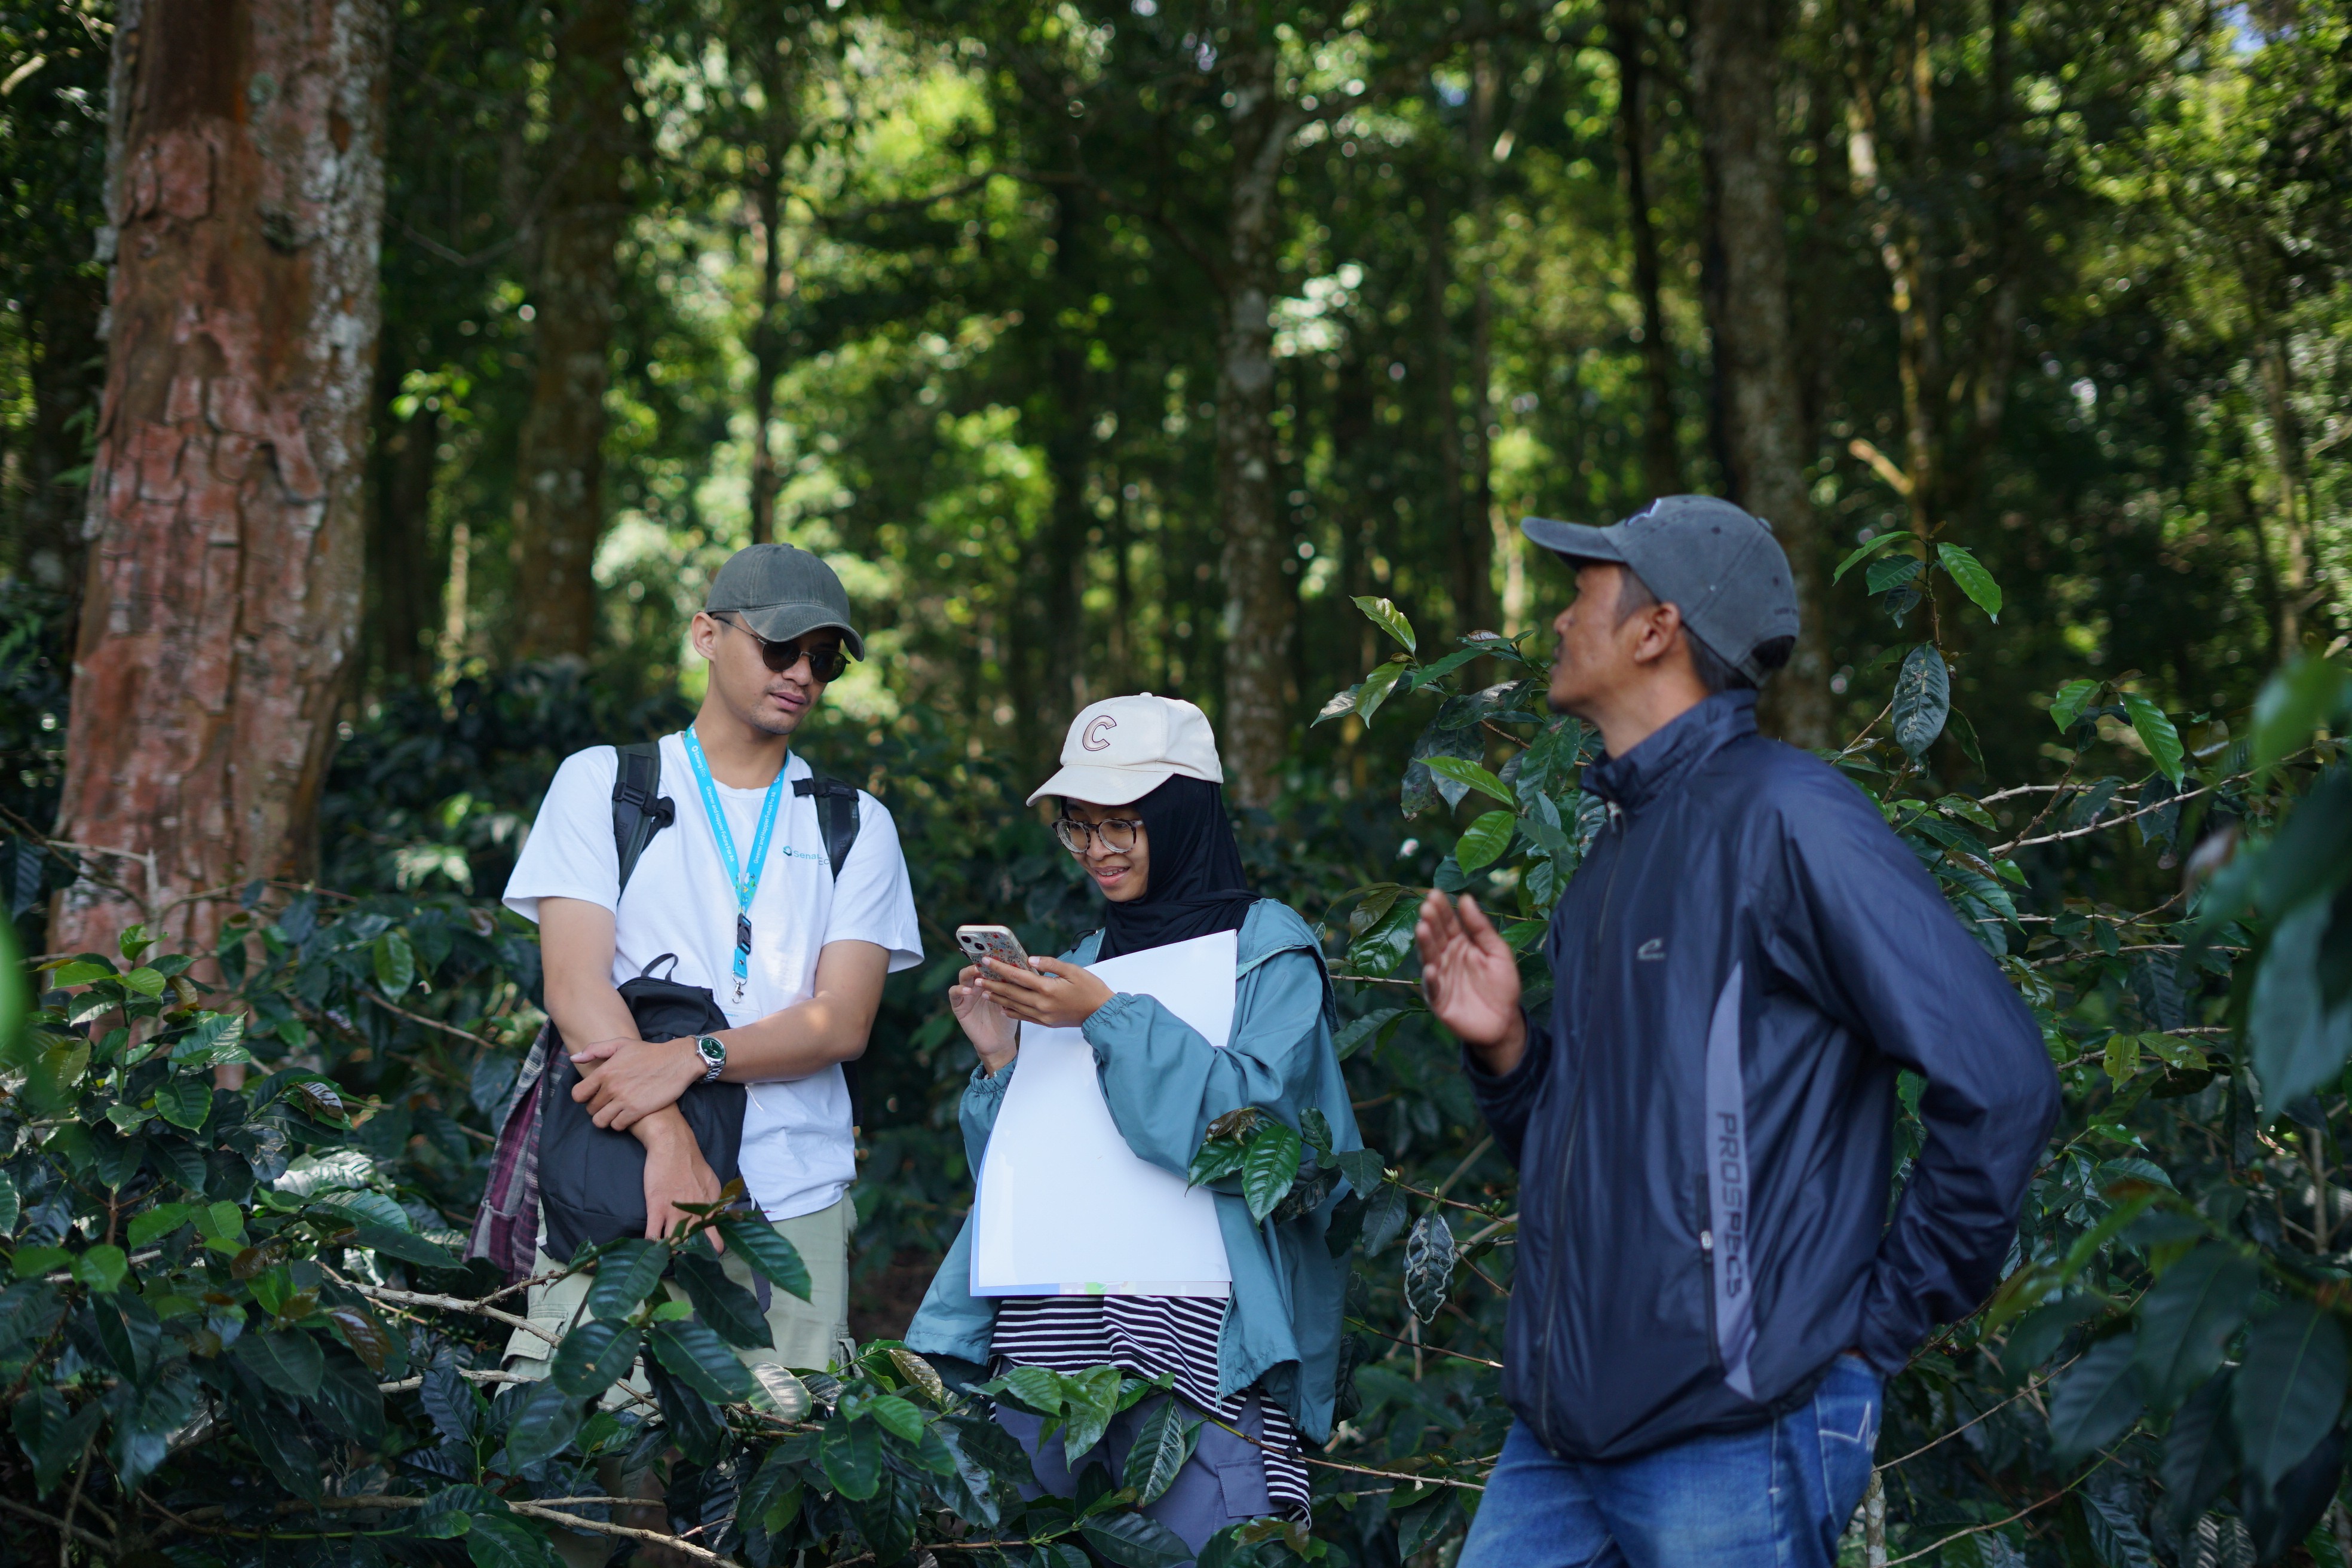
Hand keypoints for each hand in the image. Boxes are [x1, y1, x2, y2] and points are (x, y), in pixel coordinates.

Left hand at [573, 1035, 703, 1131]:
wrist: (676, 1061)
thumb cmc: (648, 1052)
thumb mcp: (621, 1044)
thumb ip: (595, 1050)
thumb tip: (574, 1058)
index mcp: (605, 1072)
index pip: (578, 1094)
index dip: (583, 1097)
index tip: (592, 1095)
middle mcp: (611, 1087)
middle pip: (590, 1109)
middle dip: (597, 1108)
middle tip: (608, 1103)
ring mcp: (624, 1100)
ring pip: (600, 1121)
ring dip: (606, 1118)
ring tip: (614, 1113)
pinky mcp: (637, 1111)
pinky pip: (617, 1126)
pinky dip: (619, 1123)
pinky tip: (626, 1116)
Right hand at [636, 1111, 724, 1250]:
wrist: (673, 1145)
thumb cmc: (692, 1163)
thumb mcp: (712, 1184)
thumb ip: (714, 1203)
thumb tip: (717, 1216)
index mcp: (711, 1209)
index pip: (716, 1241)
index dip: (709, 1250)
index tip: (703, 1253)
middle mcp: (696, 1214)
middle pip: (694, 1247)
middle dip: (688, 1255)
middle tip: (682, 1256)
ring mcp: (675, 1212)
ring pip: (674, 1244)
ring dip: (670, 1250)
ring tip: (666, 1252)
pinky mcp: (656, 1207)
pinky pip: (653, 1234)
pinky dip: (652, 1244)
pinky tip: (651, 1246)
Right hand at [949, 963, 1018, 1071]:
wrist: (999, 1041)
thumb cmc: (1007, 1019)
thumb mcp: (1012, 999)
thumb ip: (1012, 984)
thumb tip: (1024, 965)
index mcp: (990, 981)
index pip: (989, 964)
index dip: (993, 957)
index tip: (998, 950)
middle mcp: (977, 985)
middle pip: (975, 966)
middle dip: (980, 961)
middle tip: (986, 959)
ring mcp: (966, 994)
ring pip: (963, 977)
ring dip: (969, 973)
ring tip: (977, 973)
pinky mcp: (959, 1005)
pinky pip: (954, 994)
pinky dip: (959, 990)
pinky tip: (968, 991)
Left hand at [979, 955, 1113, 1029]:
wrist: (1101, 1013)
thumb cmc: (1091, 989)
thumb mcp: (1074, 970)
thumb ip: (1050, 964)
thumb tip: (1030, 960)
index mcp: (1047, 988)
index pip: (1017, 976)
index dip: (1000, 968)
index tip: (987, 961)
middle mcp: (1041, 1004)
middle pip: (1011, 992)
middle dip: (992, 983)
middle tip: (976, 978)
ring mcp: (1042, 1015)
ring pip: (1014, 1005)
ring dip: (998, 997)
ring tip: (984, 991)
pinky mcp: (1046, 1022)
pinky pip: (1023, 1017)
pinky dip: (1011, 1011)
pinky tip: (1002, 1007)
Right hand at [1414, 891, 1526, 1073]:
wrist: (1505, 1022)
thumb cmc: (1502, 985)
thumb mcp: (1498, 952)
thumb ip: (1481, 928)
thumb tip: (1465, 897)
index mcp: (1461, 944)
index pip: (1449, 922)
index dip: (1442, 909)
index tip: (1436, 893)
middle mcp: (1446, 958)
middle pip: (1437, 937)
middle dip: (1431, 921)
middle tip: (1427, 906)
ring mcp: (1441, 978)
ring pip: (1430, 957)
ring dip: (1425, 944)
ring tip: (1423, 928)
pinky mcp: (1439, 1000)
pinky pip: (1434, 988)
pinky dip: (1431, 979)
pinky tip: (1432, 968)